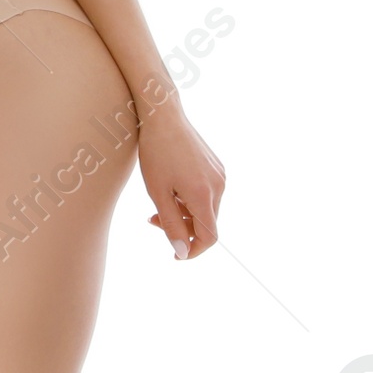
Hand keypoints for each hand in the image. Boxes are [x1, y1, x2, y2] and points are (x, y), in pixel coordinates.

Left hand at [137, 94, 223, 258]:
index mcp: (204, 195)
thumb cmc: (155, 154)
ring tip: (160, 200)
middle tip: (152, 219)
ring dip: (185, 213)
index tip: (175, 255)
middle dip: (183, 228)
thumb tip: (182, 252)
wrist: (164, 117)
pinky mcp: (217, 167)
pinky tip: (172, 186)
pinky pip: (207, 193)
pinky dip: (190, 199)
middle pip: (206, 223)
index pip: (209, 237)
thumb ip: (170, 225)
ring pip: (206, 208)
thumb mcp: (157, 193)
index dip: (193, 250)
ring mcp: (220, 175)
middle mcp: (219, 186)